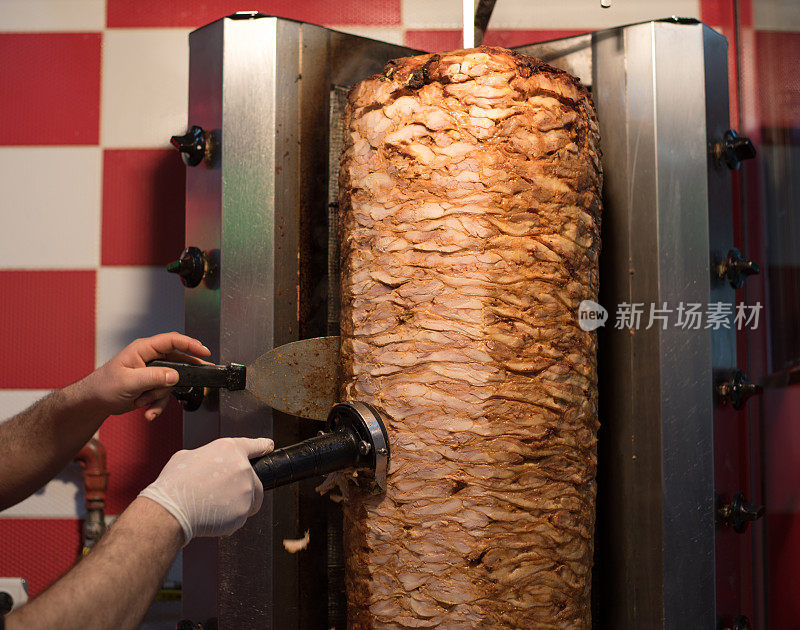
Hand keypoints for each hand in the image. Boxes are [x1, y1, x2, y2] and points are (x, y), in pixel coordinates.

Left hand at [76, 332, 210, 419]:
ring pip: (171, 382)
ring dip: (159, 396)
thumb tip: (175, 376)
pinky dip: (157, 405)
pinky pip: (164, 395)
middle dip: (179, 377)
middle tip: (197, 379)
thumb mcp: (129, 381)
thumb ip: (153, 377)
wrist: (95, 402)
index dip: (190, 344)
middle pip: (177, 363)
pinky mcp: (152, 385)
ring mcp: (152, 372)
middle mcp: (150, 358)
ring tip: (143, 401)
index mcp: (144, 349)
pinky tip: (148, 412)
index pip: (172, 341)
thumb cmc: (104, 386)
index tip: (204, 352)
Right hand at [138, 437, 273, 543]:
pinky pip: (240, 517)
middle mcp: (242, 467)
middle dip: (245, 488)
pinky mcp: (243, 512)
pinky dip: (229, 520)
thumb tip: (208, 464)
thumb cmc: (175, 483)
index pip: (254, 445)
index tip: (269, 446)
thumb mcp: (188, 457)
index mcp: (229, 449)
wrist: (171, 510)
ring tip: (213, 507)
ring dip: (236, 504)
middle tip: (225, 496)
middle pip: (255, 480)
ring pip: (249, 500)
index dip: (262, 446)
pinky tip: (211, 517)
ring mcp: (246, 490)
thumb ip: (207, 457)